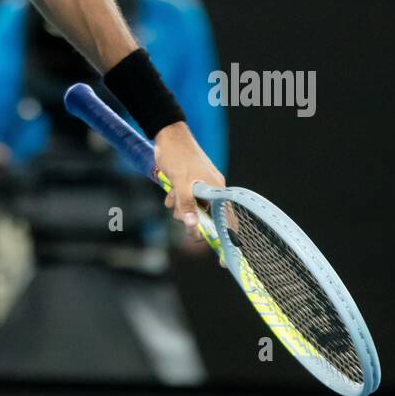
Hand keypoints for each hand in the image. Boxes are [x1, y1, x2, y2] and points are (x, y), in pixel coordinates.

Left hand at [154, 120, 226, 264]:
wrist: (167, 133)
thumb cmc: (177, 155)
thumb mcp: (180, 182)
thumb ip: (187, 205)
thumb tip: (193, 229)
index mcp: (217, 189)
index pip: (227, 221)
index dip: (227, 242)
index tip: (221, 262)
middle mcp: (213, 189)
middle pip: (207, 218)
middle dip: (191, 220)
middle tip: (178, 215)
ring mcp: (202, 186)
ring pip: (193, 210)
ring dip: (180, 209)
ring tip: (171, 197)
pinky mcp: (191, 183)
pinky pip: (186, 200)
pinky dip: (176, 201)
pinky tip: (169, 192)